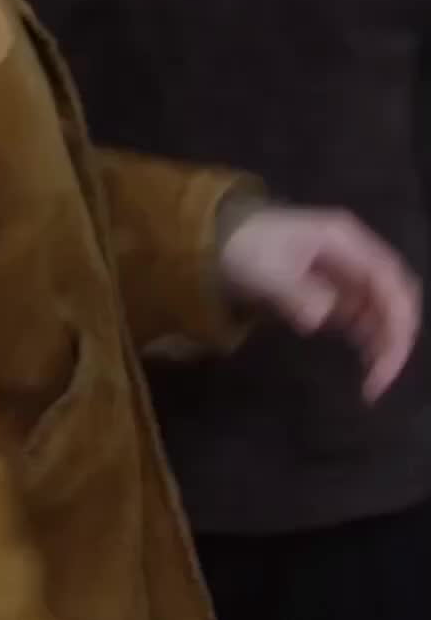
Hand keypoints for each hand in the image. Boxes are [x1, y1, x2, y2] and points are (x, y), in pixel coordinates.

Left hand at [218, 204, 421, 401]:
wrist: (221, 239)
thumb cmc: (246, 247)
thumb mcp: (267, 270)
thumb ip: (296, 292)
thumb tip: (322, 317)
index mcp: (346, 241)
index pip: (390, 282)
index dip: (397, 324)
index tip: (386, 365)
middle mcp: (355, 254)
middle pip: (394, 295)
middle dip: (396, 338)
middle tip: (379, 380)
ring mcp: (347, 271)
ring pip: (384, 308)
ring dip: (385, 342)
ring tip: (372, 381)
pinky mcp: (337, 287)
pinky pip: (365, 313)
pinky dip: (370, 338)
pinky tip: (364, 362)